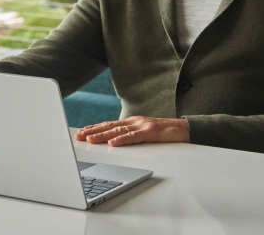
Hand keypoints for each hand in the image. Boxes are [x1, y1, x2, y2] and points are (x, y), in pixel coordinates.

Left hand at [74, 116, 189, 146]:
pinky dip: (122, 139)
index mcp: (132, 122)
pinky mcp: (150, 132)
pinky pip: (134, 137)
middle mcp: (134, 121)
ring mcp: (142, 125)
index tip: (81, 131)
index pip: (109, 124)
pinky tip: (112, 143)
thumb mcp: (144, 133)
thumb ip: (130, 135)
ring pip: (118, 130)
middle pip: (109, 126)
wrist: (185, 129)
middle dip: (92, 131)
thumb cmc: (164, 133)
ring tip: (90, 140)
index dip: (94, 127)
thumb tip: (114, 142)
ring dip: (102, 135)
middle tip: (78, 135)